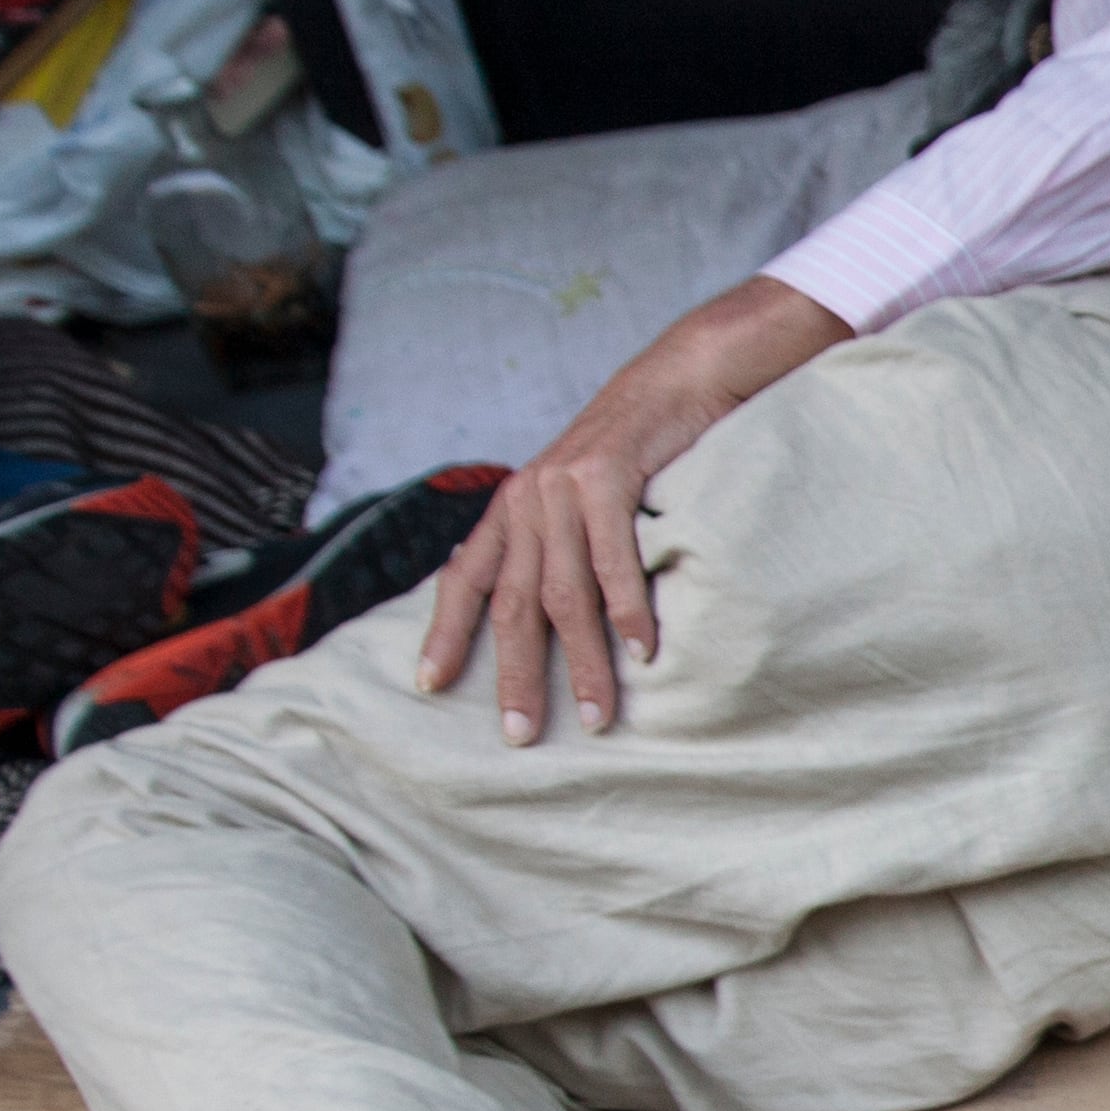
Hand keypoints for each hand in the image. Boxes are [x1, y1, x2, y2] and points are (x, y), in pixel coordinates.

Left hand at [416, 276, 850, 740]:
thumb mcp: (582, 494)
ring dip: (581, 661)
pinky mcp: (607, 477)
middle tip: (520, 734)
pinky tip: (641, 652)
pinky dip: (626, 611)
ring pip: (563, 593)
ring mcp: (563, 487)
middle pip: (511, 602)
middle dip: (513, 674)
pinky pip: (613, 560)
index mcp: (513, 506)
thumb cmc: (641, 447)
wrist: (681, 376)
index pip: (464, 576)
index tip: (428, 685)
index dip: (444, 632)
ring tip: (598, 714)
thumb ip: (560, 542)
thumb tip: (555, 612)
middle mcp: (527, 497)